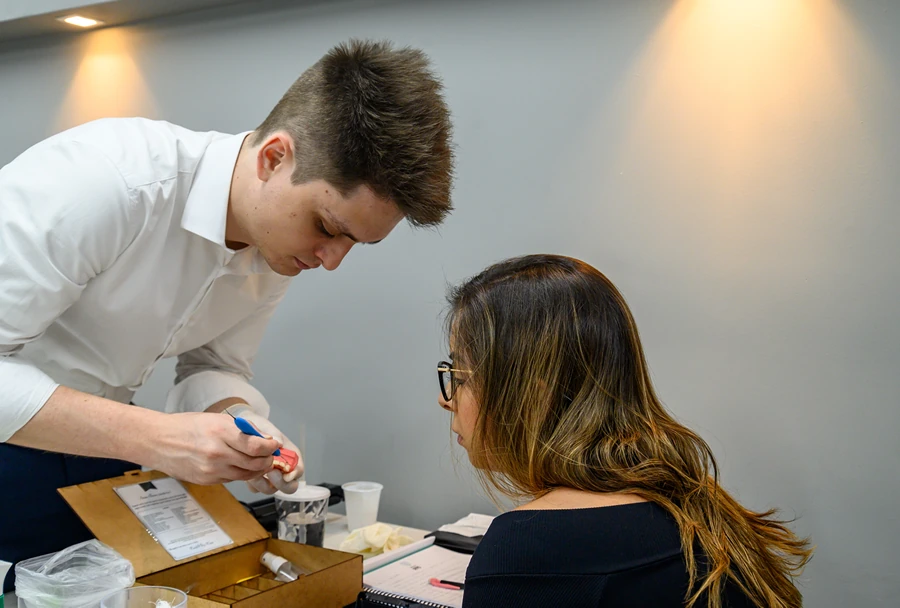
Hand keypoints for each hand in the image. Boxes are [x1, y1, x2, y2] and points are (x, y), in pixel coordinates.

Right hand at [148, 412, 279, 484]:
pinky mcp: (207, 480)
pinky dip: (240, 473)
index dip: (270, 447)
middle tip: (271, 455)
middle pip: (255, 464)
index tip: (274, 445)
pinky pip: (232, 479)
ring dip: (257, 469)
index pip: (255, 446)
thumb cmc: (186, 426)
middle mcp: (217, 453)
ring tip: (259, 461)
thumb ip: (241, 430)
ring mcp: (212, 469)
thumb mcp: (216, 419)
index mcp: (220, 432)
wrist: (158, 441)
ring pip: (246, 475)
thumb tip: (264, 439)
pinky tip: (239, 465)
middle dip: (268, 460)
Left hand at [225, 404, 303, 494]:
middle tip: (271, 473)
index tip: (286, 475)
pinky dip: (251, 483)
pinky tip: (245, 470)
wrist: (242, 428)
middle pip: (289, 486)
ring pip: (271, 489)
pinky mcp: (256, 479)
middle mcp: (282, 468)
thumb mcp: (266, 426)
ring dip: (263, 483)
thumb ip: (273, 434)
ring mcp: (269, 475)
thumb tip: (278, 443)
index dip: (294, 475)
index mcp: (291, 455)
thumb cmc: (258, 426)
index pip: (299, 470)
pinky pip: (255, 488)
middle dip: (281, 483)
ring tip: (253, 470)